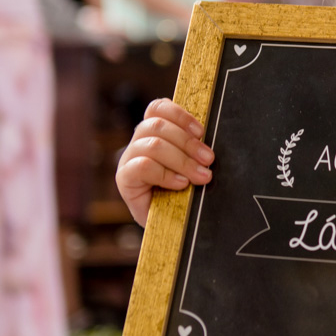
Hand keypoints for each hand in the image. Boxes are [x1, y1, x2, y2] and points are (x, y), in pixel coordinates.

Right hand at [116, 99, 213, 226]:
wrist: (172, 227)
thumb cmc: (186, 194)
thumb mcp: (194, 166)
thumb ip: (196, 150)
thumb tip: (211, 144)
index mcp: (154, 133)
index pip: (158, 108)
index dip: (180, 115)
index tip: (201, 132)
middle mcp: (139, 143)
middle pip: (157, 126)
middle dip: (188, 143)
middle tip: (208, 160)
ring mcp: (129, 161)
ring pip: (152, 145)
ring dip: (181, 160)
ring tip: (200, 176)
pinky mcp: (125, 180)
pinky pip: (142, 167)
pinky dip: (165, 174)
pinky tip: (180, 184)